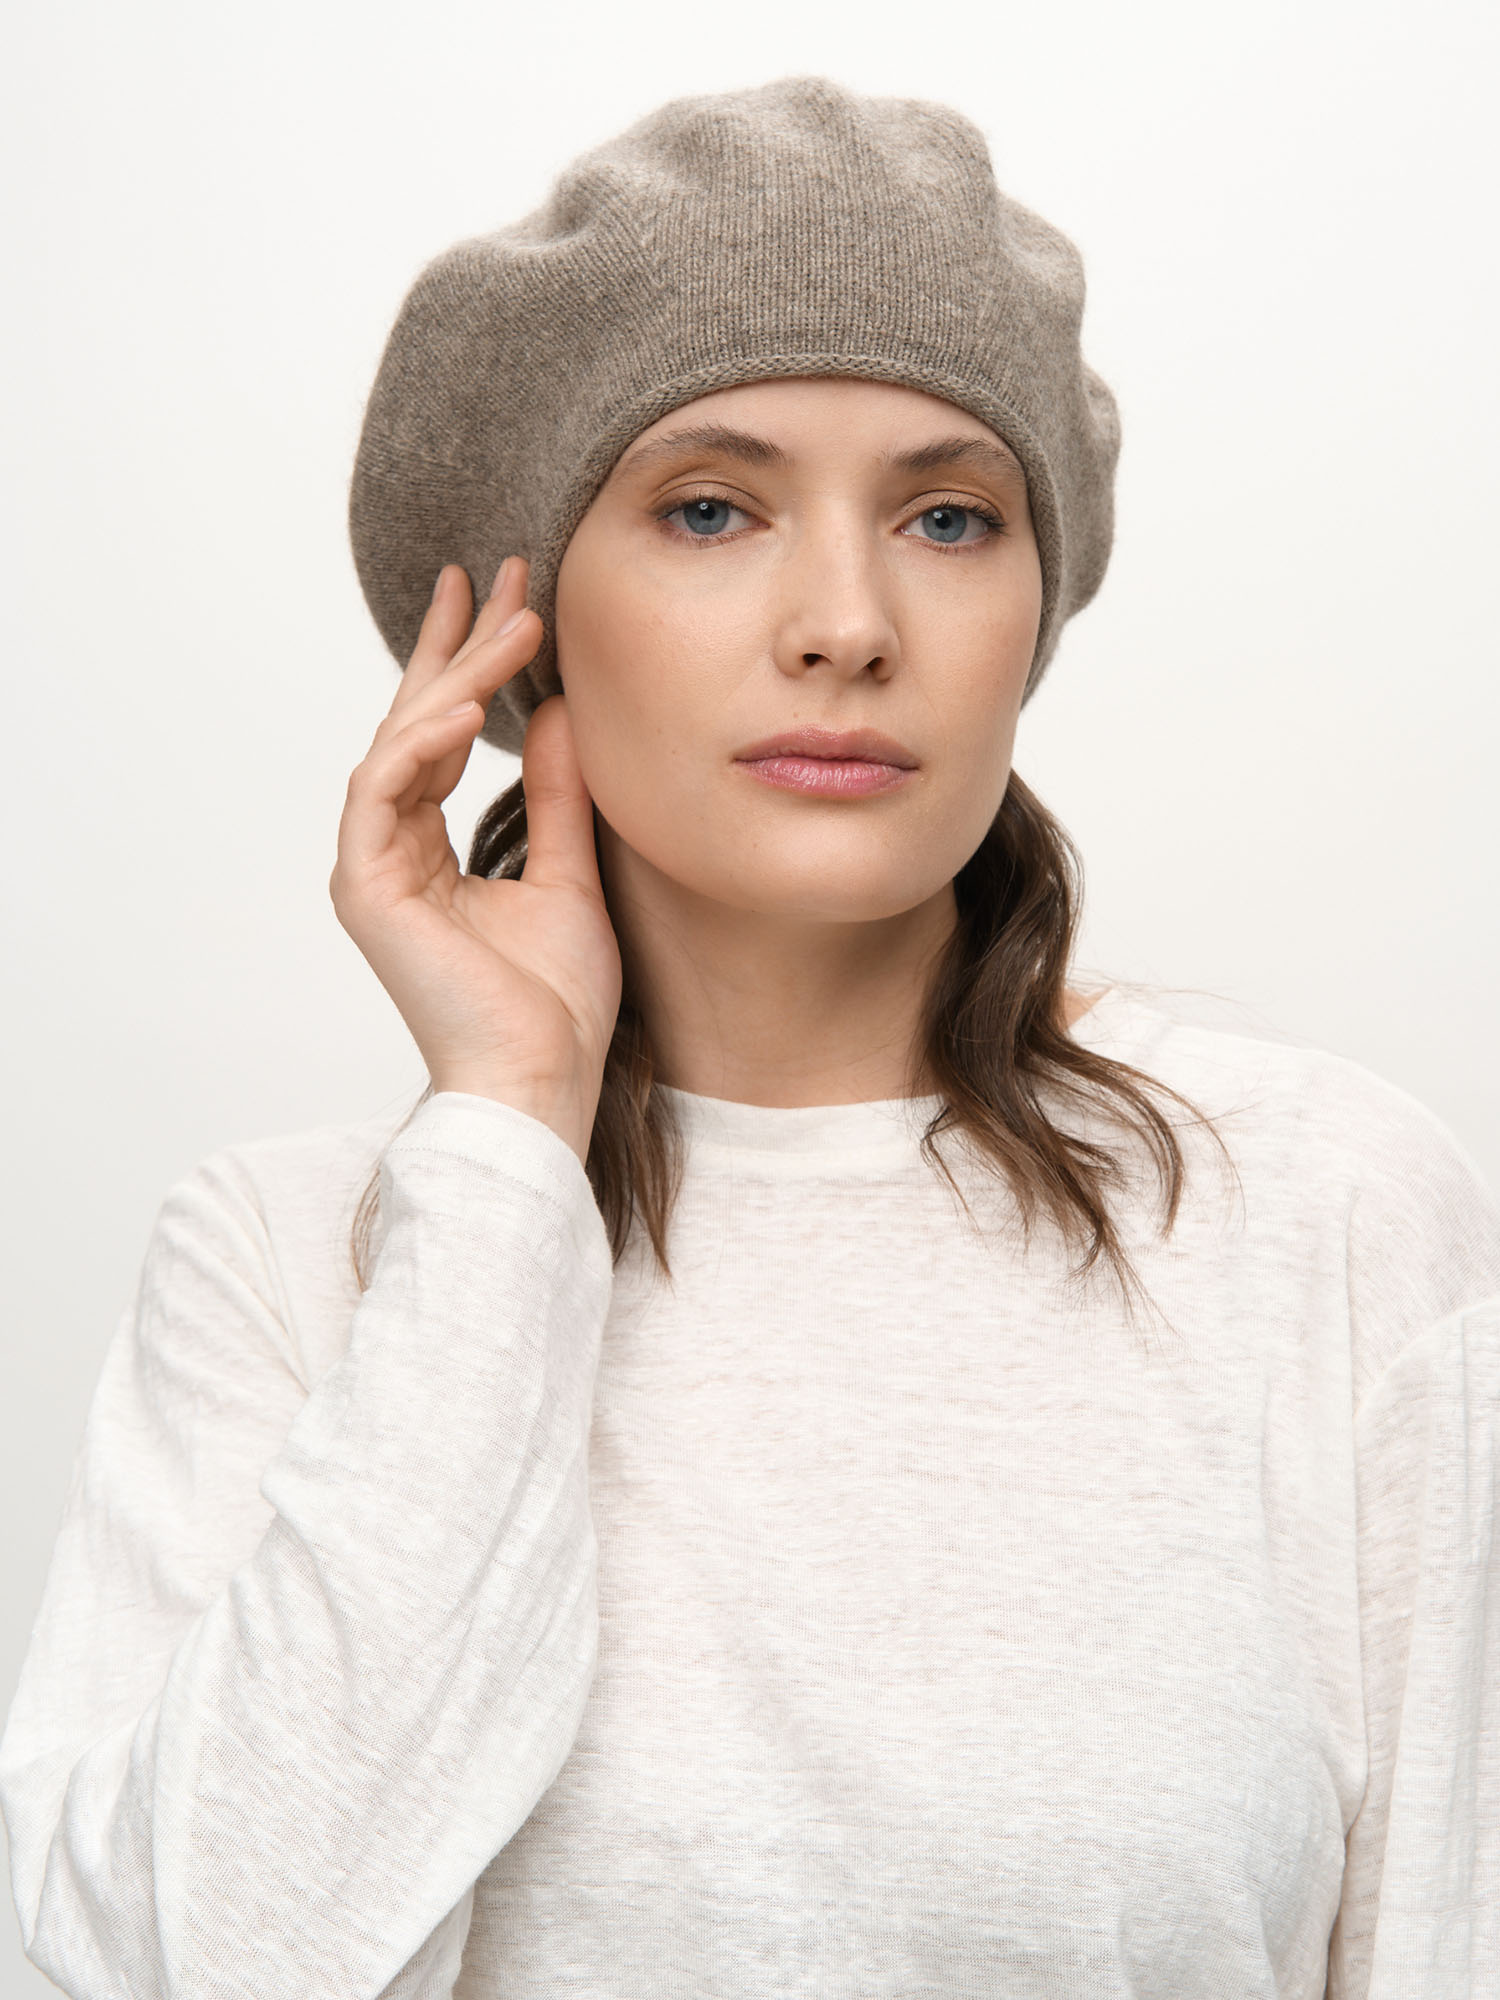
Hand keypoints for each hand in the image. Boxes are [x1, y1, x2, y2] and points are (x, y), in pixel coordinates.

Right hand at [330, 557, 622, 1165]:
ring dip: (454, 676)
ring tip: (511, 621)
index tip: (515, 600)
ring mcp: (374, 867)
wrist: (543, 1078)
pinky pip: (383, 790)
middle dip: (459, 645)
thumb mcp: (572, 871)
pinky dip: (420, 742)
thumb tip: (560, 713)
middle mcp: (393, 850)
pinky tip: (465, 702)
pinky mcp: (367, 887)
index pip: (445, 736)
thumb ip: (558, 794)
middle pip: (418, 723)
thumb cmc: (555, 1001)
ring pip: (403, 742)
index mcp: (430, 850)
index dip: (475, 665)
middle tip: (501, 573)